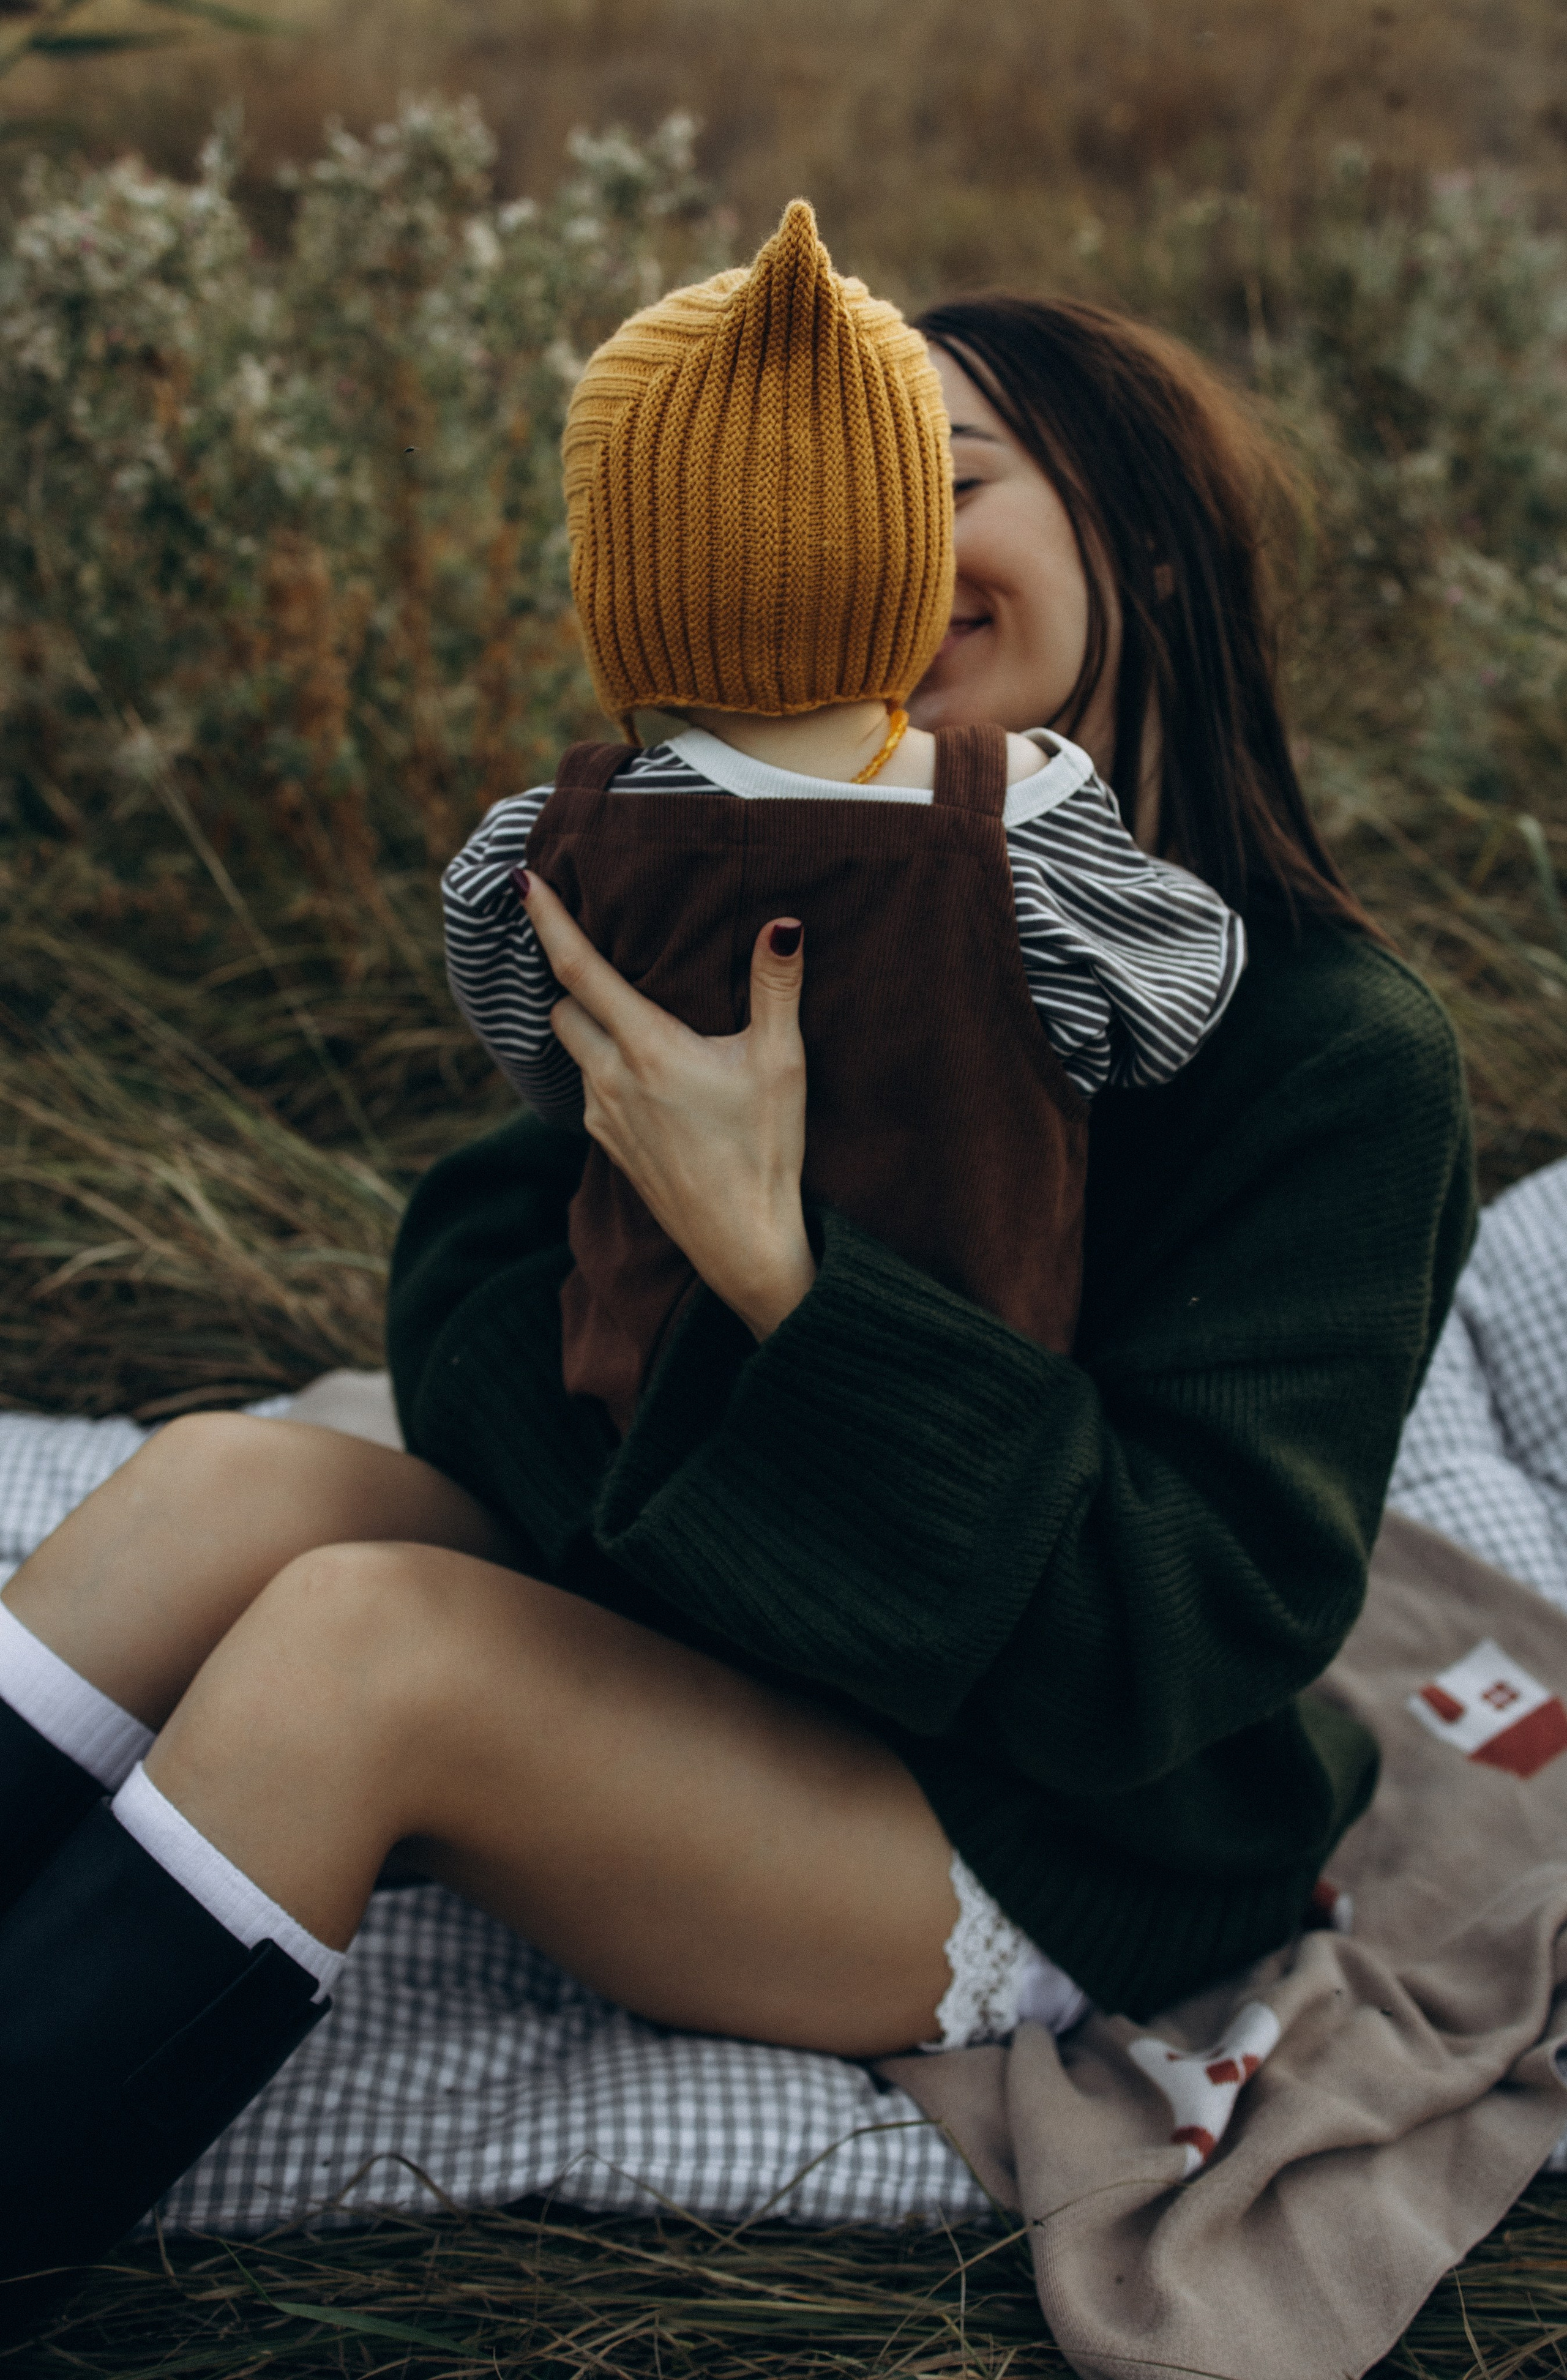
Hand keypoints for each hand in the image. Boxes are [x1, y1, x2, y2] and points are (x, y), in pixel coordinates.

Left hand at [518, 869, 816, 1340]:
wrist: (745, 1244)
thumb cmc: (766, 1152)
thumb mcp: (781, 1064)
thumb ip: (777, 988)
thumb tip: (783, 924)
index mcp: (646, 1048)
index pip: (577, 969)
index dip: (546, 919)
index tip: (520, 880)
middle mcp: (610, 1079)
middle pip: (562, 1008)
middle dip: (571, 978)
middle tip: (594, 951)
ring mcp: (604, 1118)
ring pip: (574, 1052)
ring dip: (589, 1026)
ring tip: (627, 1011)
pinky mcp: (610, 1148)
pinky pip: (591, 1090)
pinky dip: (604, 1067)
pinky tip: (644, 1073)